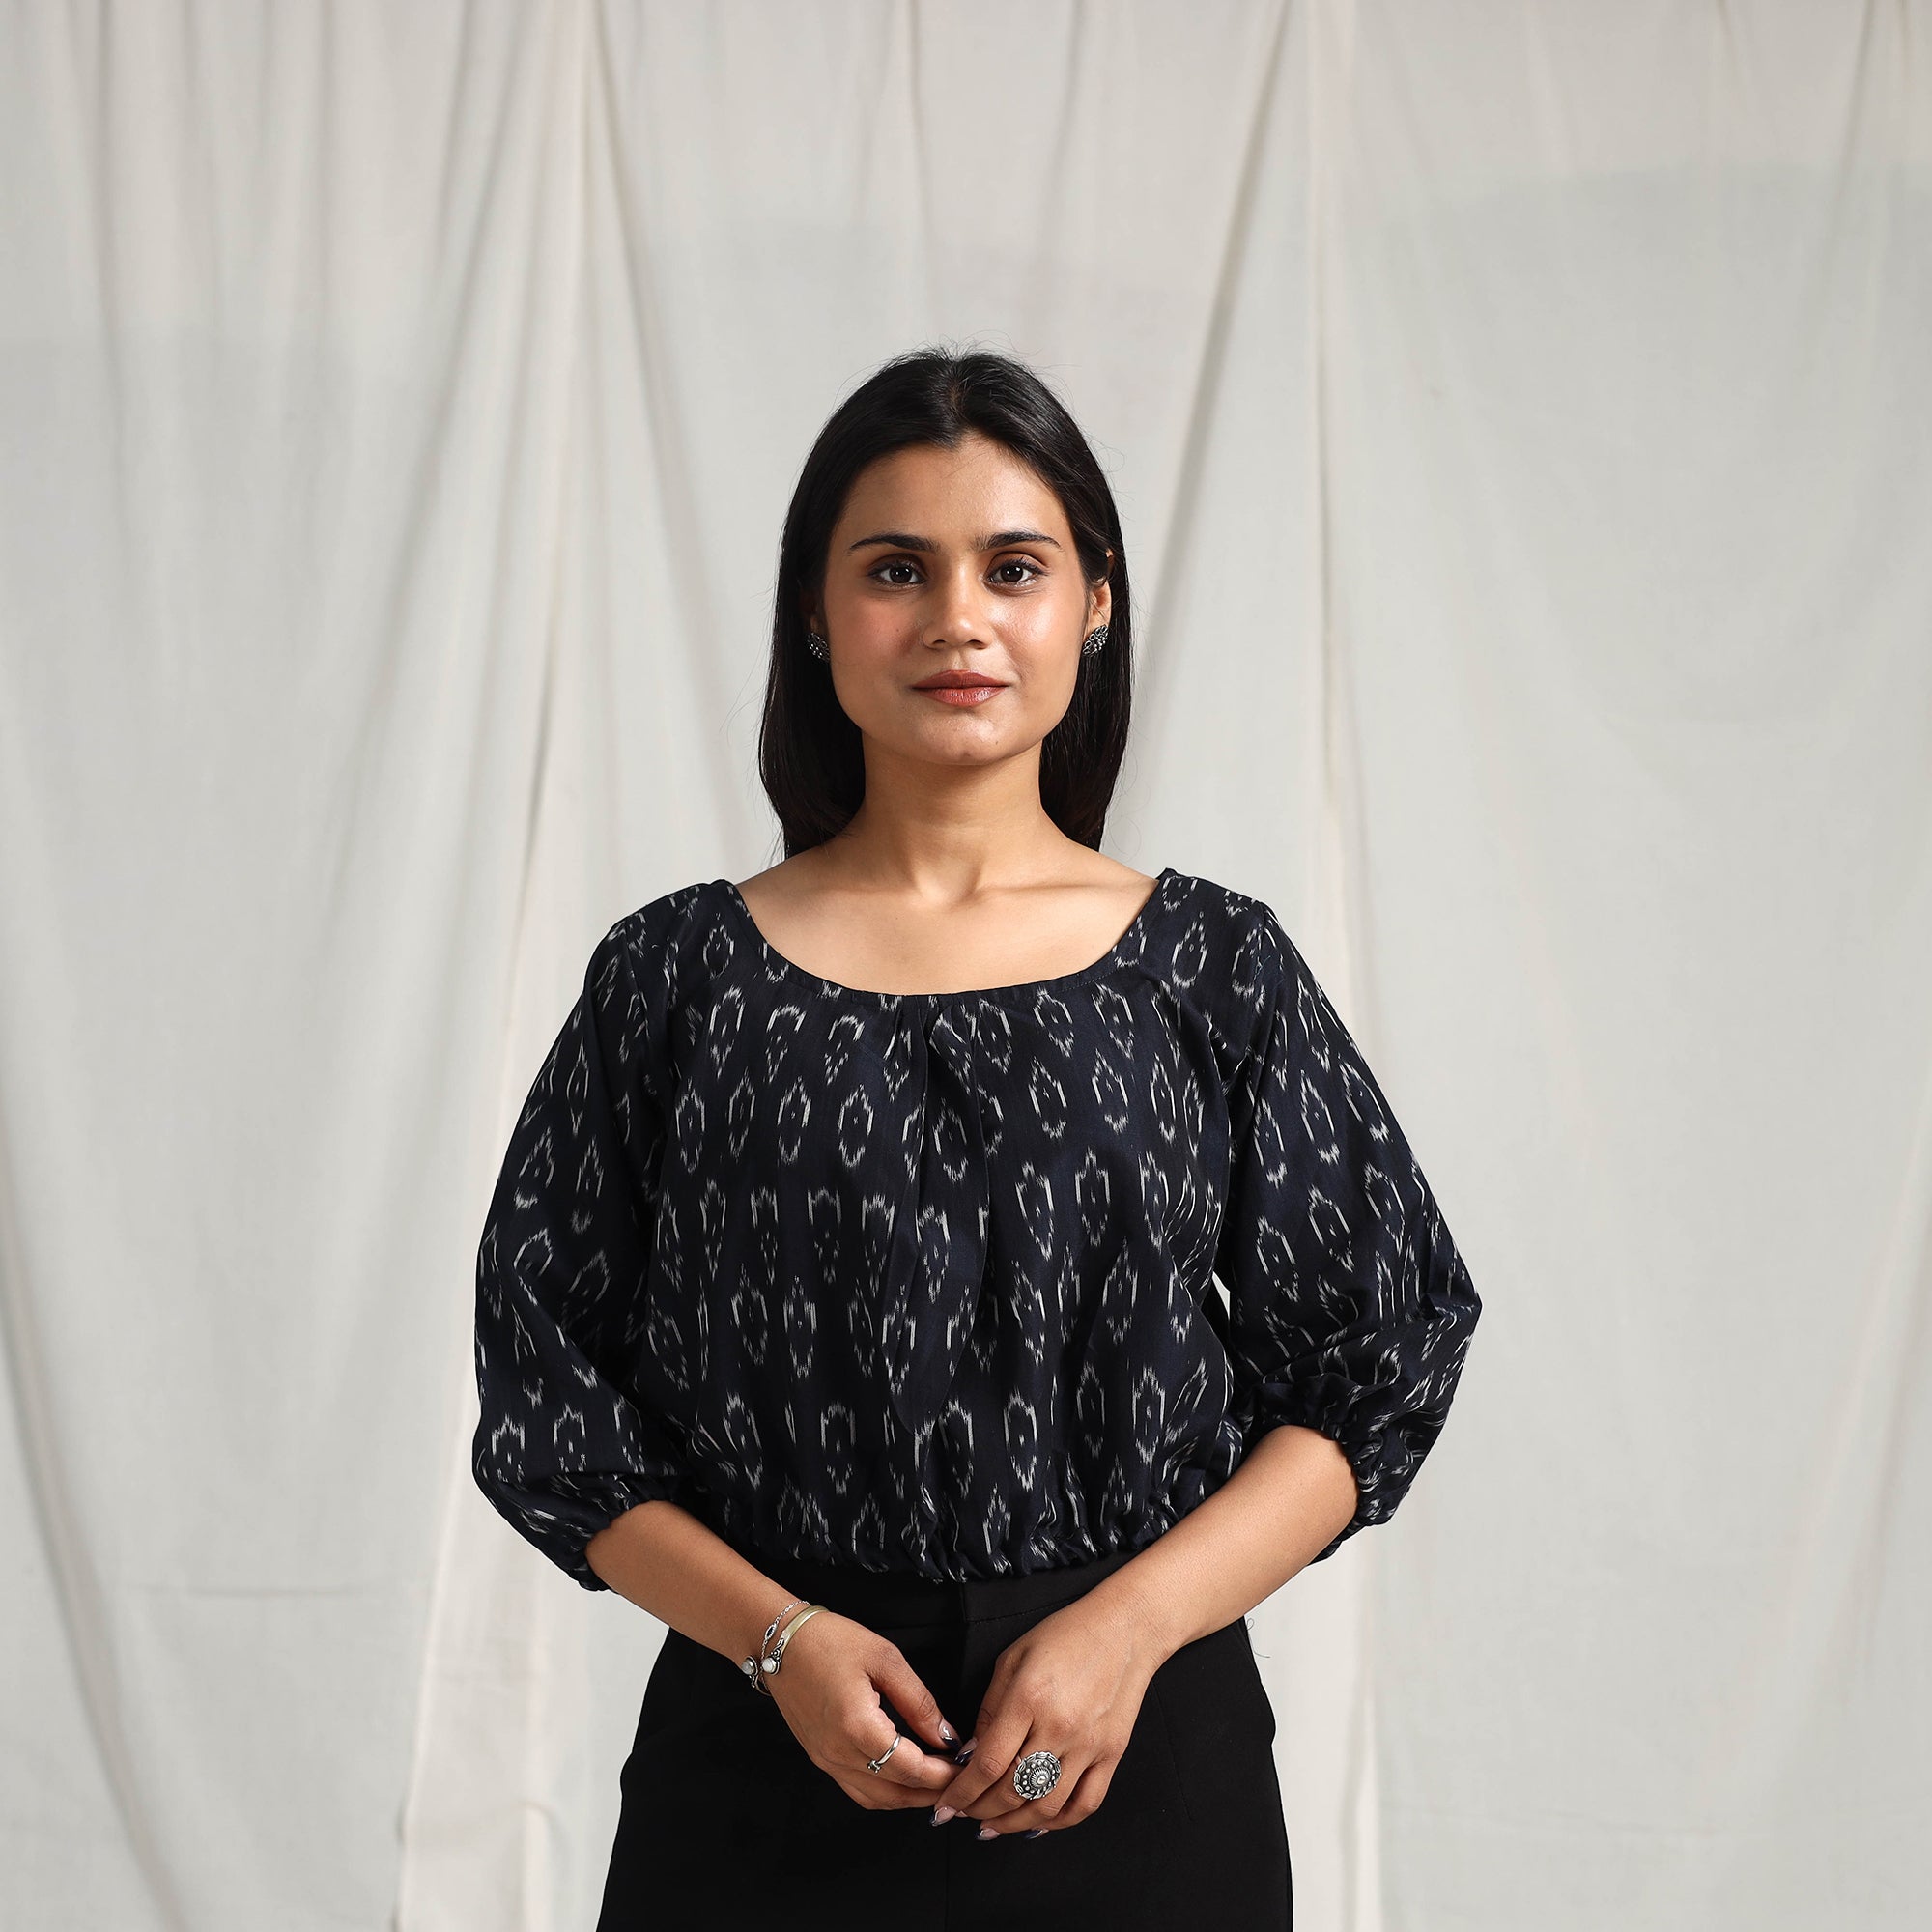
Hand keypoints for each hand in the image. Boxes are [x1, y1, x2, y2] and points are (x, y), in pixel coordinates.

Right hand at [764, 1607, 964, 1810]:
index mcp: (858, 1728)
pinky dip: (885, 1792)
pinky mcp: (820, 1757)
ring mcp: (826, 1760)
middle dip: (932, 1792)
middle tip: (960, 1780)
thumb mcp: (885, 1659)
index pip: (912, 1769)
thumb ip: (919, 1702)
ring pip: (876, 1799)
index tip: (967, 1767)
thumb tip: (946, 1736)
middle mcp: (839, 1754)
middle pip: (896, 1793)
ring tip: (937, 1782)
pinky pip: (857, 1790)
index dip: (943, 1774)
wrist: (779, 1641)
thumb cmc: (830, 1640)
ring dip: (909, 1797)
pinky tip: (903, 1778)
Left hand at [927, 1582, 1169, 1837]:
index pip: (988, 1764)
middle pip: (1013, 1791)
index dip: (961, 1793)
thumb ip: (989, 1709)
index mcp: (1029, 1699)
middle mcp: (1059, 1727)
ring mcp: (1089, 1745)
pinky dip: (1058, 1822)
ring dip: (1013, 1823)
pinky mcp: (1112, 1755)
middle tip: (963, 1814)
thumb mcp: (1012, 1659)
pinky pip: (1085, 1804)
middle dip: (980, 1811)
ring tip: (992, 1825)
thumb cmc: (1065, 1635)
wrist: (1124, 1628)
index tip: (944, 1806)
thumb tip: (970, 1756)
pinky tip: (1036, 1822)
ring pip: (1046, 1806)